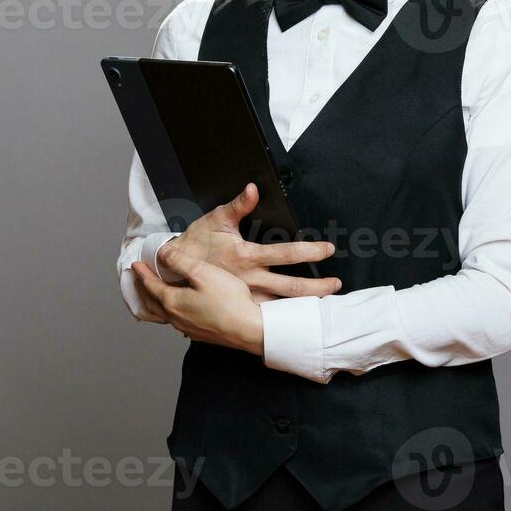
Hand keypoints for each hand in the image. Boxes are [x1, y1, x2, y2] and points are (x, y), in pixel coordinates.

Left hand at [131, 256, 263, 354]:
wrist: (250, 329)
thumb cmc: (230, 301)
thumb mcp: (203, 272)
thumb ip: (180, 261)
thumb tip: (163, 254)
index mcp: (173, 302)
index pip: (150, 285)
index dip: (142, 273)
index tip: (135, 265)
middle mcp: (177, 318)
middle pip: (152, 302)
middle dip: (143, 288)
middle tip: (137, 279)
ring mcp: (188, 328)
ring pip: (163, 313)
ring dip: (154, 301)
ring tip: (151, 295)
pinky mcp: (200, 333)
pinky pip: (176, 321)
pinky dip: (168, 311)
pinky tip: (177, 309)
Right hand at [156, 182, 340, 303]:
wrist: (173, 268)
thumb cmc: (197, 241)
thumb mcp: (216, 219)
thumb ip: (238, 205)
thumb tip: (253, 189)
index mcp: (247, 256)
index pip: (285, 253)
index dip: (309, 251)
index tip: (328, 250)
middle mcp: (250, 280)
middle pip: (290, 287)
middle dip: (316, 288)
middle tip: (336, 286)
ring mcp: (245, 297)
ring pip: (280, 307)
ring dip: (302, 308)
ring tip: (325, 308)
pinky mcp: (240, 306)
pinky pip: (266, 317)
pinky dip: (283, 319)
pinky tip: (297, 320)